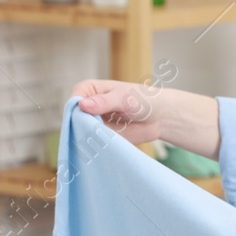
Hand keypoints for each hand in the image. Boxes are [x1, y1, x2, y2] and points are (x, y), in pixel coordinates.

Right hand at [70, 79, 221, 158]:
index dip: (76, 106)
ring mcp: (93, 122)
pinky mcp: (101, 136)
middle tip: (92, 130)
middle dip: (80, 125)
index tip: (85, 114)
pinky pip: (93, 143)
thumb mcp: (124, 97)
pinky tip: (102, 146)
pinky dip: (95, 145)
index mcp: (91, 89)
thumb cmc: (144, 99)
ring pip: (82, 131)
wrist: (161, 117)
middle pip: (74, 116)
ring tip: (100, 138)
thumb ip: (104, 102)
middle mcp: (88, 106)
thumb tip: (82, 105)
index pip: (75, 98)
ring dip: (87, 137)